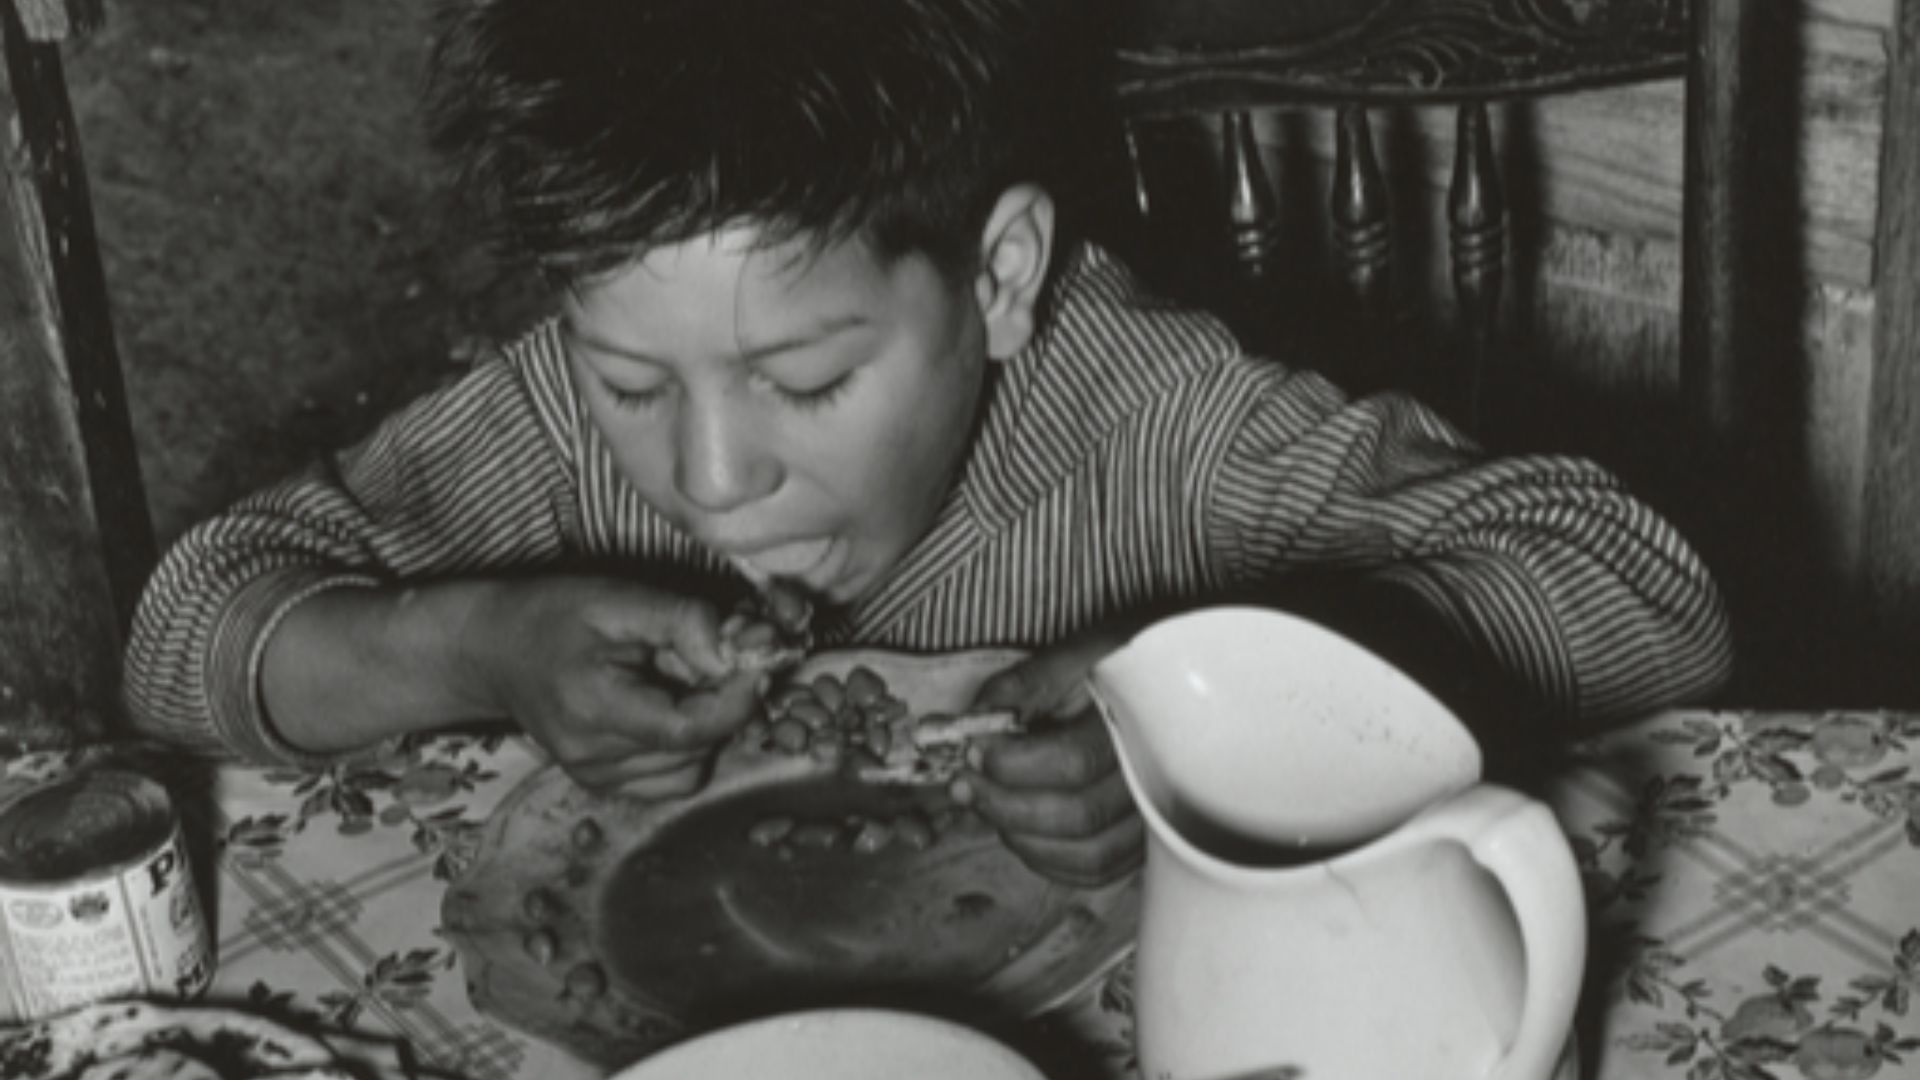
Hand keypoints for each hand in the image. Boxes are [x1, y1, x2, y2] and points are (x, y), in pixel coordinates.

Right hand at [469, 576, 766, 795]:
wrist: (494, 650)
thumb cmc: (552, 615)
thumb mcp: (617, 598)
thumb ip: (682, 622)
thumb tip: (736, 655)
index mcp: (594, 708)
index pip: (689, 728)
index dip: (736, 700)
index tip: (755, 663)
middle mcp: (594, 758)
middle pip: (696, 747)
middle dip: (724, 703)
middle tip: (716, 659)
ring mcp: (597, 778)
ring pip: (692, 768)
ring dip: (707, 726)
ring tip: (680, 681)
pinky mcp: (604, 785)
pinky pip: (673, 779)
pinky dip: (688, 746)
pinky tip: (669, 707)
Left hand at [955, 627, 1143, 886]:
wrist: (1175, 682)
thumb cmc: (1122, 667)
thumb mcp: (1077, 654)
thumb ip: (1024, 685)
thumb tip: (973, 724)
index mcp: (1140, 723)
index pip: (1073, 761)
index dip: (1013, 764)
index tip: (973, 751)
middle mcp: (1156, 777)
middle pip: (1077, 815)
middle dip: (1005, 805)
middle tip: (962, 786)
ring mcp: (1156, 816)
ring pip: (1089, 855)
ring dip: (1024, 840)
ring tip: (989, 808)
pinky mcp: (1145, 840)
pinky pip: (1099, 872)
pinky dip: (1051, 863)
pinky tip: (1021, 834)